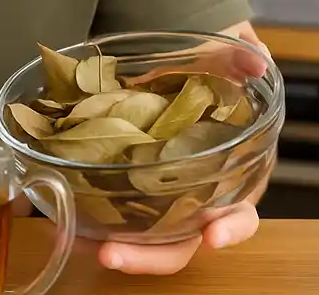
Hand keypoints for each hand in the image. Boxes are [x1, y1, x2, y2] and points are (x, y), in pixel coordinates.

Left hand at [96, 20, 271, 274]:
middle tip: (112, 253)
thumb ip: (239, 62)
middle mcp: (197, 203)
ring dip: (113, 249)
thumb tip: (256, 62)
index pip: (241, 216)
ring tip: (74, 242)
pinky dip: (90, 228)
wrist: (173, 69)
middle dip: (148, 256)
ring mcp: (161, 204)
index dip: (231, 229)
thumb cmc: (205, 75)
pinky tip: (62, 226)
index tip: (211, 236)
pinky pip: (113, 220)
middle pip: (181, 245)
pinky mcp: (129, 194)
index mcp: (231, 181)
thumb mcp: (222, 62)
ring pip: (144, 242)